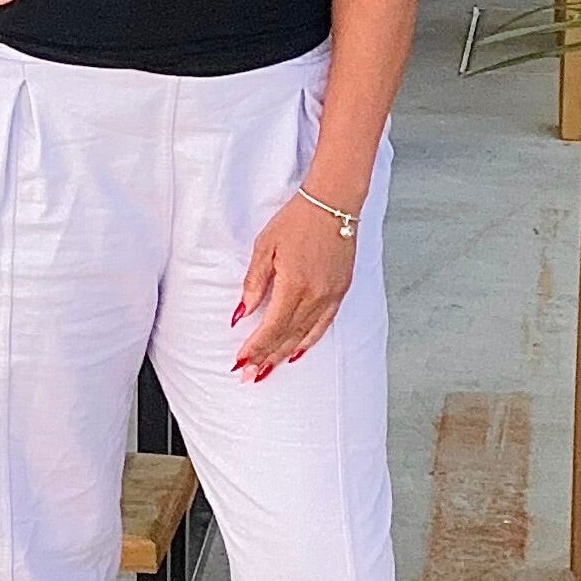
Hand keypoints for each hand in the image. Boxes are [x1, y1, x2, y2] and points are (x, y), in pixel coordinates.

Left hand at [231, 192, 357, 379]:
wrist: (333, 204)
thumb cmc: (297, 220)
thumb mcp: (266, 247)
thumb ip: (254, 283)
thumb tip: (242, 313)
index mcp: (294, 285)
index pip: (271, 327)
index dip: (255, 348)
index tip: (240, 362)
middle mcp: (315, 296)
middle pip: (287, 337)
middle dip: (265, 358)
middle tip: (249, 376)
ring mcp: (331, 296)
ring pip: (305, 336)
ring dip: (284, 355)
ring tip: (267, 371)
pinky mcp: (340, 292)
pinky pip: (323, 325)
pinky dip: (308, 342)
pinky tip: (296, 352)